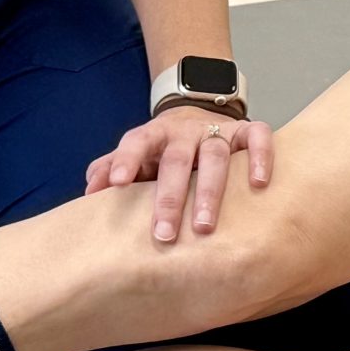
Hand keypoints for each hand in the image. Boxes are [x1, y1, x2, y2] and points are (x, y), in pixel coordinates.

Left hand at [85, 106, 274, 242]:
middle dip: (170, 198)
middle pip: (177, 160)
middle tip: (164, 235)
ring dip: (210, 191)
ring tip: (204, 227)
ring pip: (216, 155)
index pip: (136, 142)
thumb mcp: (136, 155)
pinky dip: (260, 157)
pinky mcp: (246, 130)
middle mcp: (185, 131)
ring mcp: (217, 129)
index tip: (116, 184)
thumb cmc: (163, 150)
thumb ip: (110, 168)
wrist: (199, 115)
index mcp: (154, 135)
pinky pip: (257, 137)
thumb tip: (89, 192)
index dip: (125, 160)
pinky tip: (259, 183)